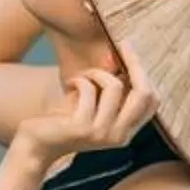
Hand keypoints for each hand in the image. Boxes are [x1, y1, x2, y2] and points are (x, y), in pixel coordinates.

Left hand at [14, 41, 154, 172]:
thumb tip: (126, 58)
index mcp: (126, 131)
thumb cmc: (65, 120)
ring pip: (114, 86)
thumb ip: (113, 91)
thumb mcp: (95, 106)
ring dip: (96, 73)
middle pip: (143, 93)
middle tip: (123, 44)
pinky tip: (69, 84)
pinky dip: (79, 80)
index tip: (131, 50)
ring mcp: (102, 133)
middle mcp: (120, 136)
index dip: (145, 73)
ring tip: (81, 77)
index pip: (152, 101)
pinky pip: (89, 89)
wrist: (37, 145)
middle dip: (134, 63)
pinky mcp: (83, 128)